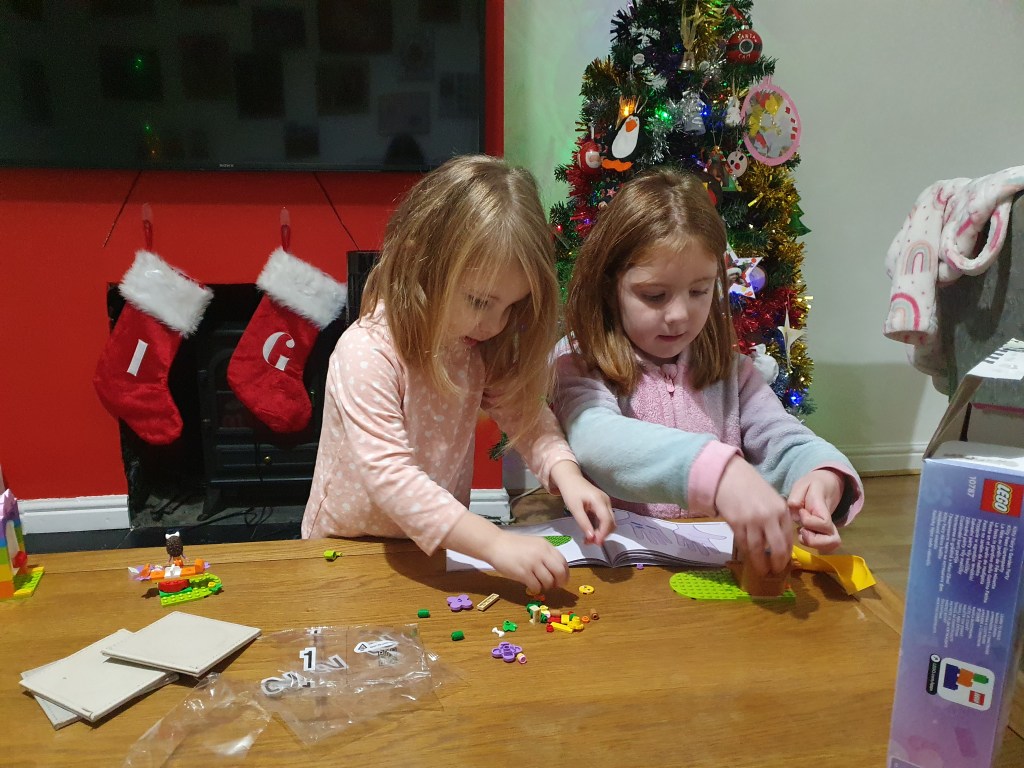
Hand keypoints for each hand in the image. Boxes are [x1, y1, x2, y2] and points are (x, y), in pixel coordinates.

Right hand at [485, 530, 569, 593]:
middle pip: (560, 572)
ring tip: (539, 585)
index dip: (565, 574)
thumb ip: (545, 554)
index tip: (562, 580)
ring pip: (548, 581)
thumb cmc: (513, 545)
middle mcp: (541, 554)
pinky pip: (536, 586)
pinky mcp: (523, 573)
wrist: (495, 544)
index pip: (563, 562)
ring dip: (546, 587)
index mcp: (546, 546)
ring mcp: (533, 563)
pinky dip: (536, 589)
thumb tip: (555, 570)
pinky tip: (531, 587)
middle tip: (555, 586)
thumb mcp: (533, 544)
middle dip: (560, 582)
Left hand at [550, 460, 614, 544]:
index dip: (603, 534)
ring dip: (601, 532)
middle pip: (611, 523)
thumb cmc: (571, 491)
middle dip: (602, 535)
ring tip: (587, 539)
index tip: (596, 543)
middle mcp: (606, 502)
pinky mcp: (603, 505)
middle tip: (589, 543)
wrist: (570, 479)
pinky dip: (599, 527)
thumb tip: (591, 538)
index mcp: (599, 500)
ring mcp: (606, 503)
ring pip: (609, 522)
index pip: (607, 520)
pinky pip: (604, 519)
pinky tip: (589, 532)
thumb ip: (583, 523)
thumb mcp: (574, 509)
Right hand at [714, 456, 793, 575]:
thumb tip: (780, 541)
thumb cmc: (752, 487)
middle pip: (777, 547)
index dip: (787, 554)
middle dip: (777, 563)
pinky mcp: (736, 523)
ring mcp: (752, 520)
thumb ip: (777, 518)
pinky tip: (749, 557)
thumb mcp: (772, 499)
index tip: (784, 563)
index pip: (788, 538)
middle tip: (775, 572)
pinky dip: (746, 553)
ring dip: (760, 564)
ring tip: (762, 571)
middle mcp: (769, 516)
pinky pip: (743, 543)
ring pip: (758, 549)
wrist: (730, 476)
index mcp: (781, 510)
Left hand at [787, 469, 843, 552]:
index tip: (802, 511)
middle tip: (801, 529)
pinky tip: (804, 533)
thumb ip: (796, 497)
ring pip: (828, 547)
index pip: (824, 522)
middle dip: (812, 539)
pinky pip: (823, 547)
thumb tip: (795, 510)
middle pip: (832, 542)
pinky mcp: (827, 537)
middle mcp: (831, 523)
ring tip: (802, 531)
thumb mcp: (802, 485)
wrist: (826, 486)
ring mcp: (830, 531)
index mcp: (823, 509)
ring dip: (811, 543)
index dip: (809, 521)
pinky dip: (811, 544)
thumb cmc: (811, 486)